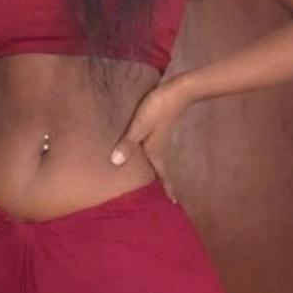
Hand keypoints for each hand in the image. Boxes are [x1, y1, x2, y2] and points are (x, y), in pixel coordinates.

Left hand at [110, 75, 190, 200]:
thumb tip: (115, 163)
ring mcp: (160, 137)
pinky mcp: (159, 128)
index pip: (162, 174)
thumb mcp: (140, 126)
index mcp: (155, 151)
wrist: (177, 91)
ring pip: (156, 158)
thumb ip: (128, 143)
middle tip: (158, 194)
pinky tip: (144, 150)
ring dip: (155, 167)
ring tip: (149, 176)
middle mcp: (159, 147)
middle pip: (159, 168)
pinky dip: (150, 154)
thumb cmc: (158, 108)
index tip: (173, 201)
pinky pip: (154, 146)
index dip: (167, 187)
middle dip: (160, 181)